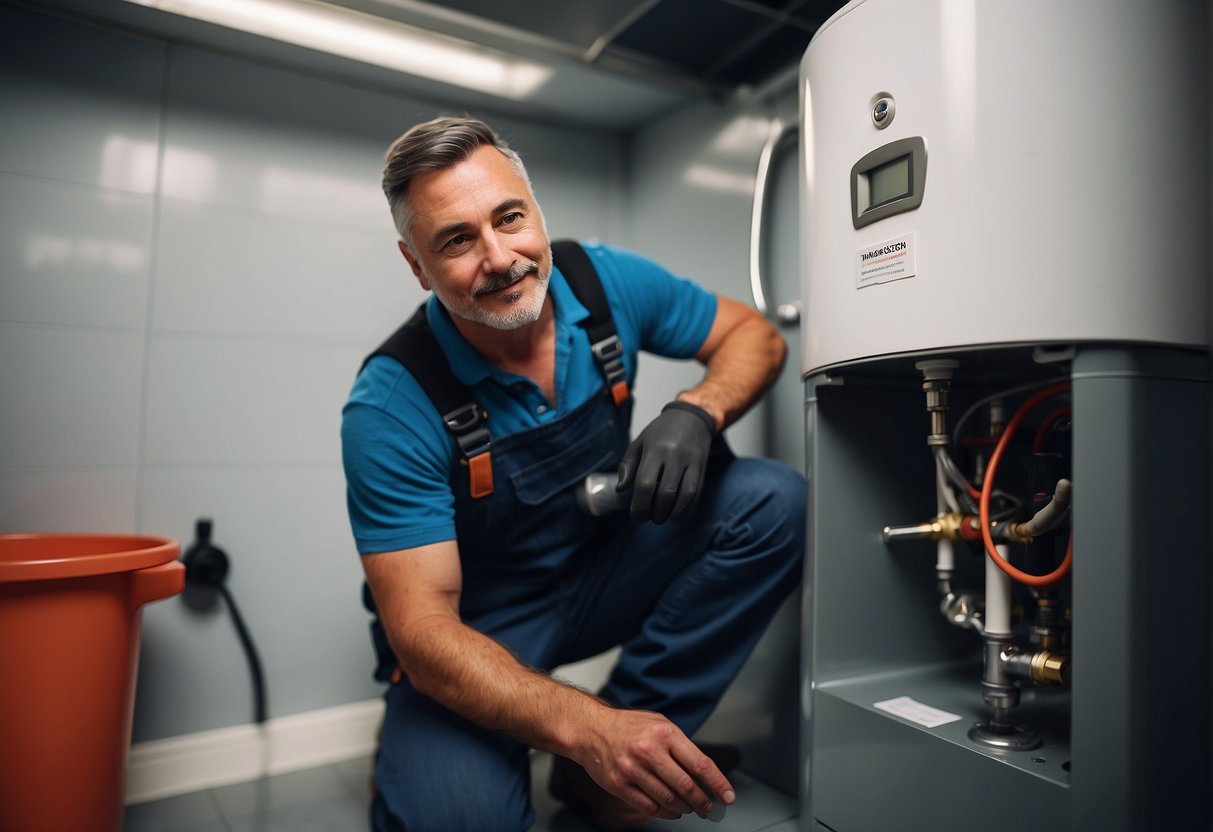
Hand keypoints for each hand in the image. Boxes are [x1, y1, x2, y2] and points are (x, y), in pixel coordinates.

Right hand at [577, 709, 734, 820]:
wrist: (591, 729)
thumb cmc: (627, 726)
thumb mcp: (659, 723)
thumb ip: (680, 745)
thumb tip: (703, 771)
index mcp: (664, 733)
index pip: (700, 764)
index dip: (718, 783)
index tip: (727, 795)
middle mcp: (649, 751)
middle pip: (686, 786)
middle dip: (703, 802)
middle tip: (710, 808)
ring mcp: (633, 769)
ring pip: (669, 799)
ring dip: (685, 808)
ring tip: (691, 808)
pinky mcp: (620, 785)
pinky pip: (649, 806)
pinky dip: (665, 813)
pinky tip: (672, 811)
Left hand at [617, 400, 714, 523]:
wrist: (691, 417)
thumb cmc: (661, 432)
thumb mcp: (639, 442)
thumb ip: (627, 465)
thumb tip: (620, 489)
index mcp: (654, 449)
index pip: (645, 483)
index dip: (640, 505)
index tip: (636, 517)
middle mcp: (674, 455)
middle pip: (665, 493)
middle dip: (655, 512)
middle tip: (649, 518)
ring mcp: (691, 462)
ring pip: (685, 495)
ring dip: (673, 513)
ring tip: (663, 518)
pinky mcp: (702, 467)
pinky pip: (697, 492)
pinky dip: (688, 508)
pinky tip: (678, 514)